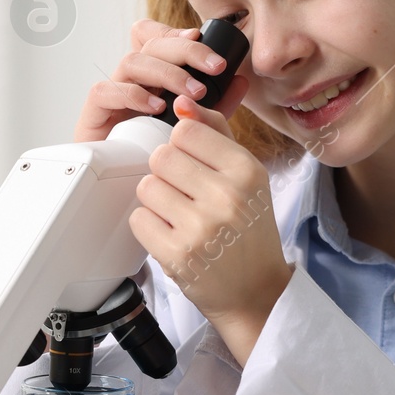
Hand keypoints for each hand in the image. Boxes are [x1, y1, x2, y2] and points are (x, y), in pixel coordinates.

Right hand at [74, 20, 231, 143]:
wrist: (123, 193)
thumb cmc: (155, 157)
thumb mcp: (196, 126)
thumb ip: (217, 104)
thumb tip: (242, 80)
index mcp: (151, 77)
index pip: (156, 37)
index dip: (177, 33)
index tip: (204, 42)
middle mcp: (131, 80)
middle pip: (151, 44)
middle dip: (187, 51)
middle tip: (216, 68)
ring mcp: (111, 94)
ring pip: (132, 62)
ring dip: (167, 73)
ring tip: (195, 92)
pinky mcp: (94, 114)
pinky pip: (104, 91)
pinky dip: (132, 94)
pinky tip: (157, 106)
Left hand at [130, 90, 292, 364]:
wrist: (255, 291)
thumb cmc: (248, 228)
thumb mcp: (246, 175)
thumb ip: (216, 133)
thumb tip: (181, 103)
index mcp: (247, 171)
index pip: (186, 131)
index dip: (183, 147)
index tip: (195, 167)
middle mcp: (227, 196)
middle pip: (162, 156)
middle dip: (167, 174)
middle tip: (186, 196)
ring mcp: (201, 228)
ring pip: (146, 186)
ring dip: (157, 201)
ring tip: (180, 217)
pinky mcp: (177, 255)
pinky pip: (139, 219)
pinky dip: (150, 227)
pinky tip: (173, 236)